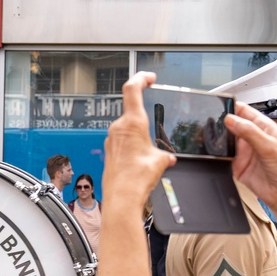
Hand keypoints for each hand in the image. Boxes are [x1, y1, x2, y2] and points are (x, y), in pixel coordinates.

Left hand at [103, 72, 176, 208]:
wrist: (122, 198)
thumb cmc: (136, 179)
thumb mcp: (160, 162)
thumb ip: (164, 155)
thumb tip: (167, 157)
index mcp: (132, 123)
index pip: (132, 88)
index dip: (141, 78)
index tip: (149, 77)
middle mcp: (118, 128)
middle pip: (131, 110)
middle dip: (144, 117)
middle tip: (154, 124)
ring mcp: (111, 140)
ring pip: (127, 128)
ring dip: (138, 134)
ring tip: (149, 151)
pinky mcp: (109, 151)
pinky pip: (122, 142)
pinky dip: (132, 146)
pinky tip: (140, 160)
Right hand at [226, 103, 276, 213]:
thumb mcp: (269, 146)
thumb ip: (249, 132)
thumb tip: (231, 120)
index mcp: (264, 128)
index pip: (246, 112)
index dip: (234, 108)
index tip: (222, 106)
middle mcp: (254, 138)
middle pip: (233, 125)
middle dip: (224, 123)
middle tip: (215, 123)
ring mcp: (245, 152)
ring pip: (227, 140)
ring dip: (220, 139)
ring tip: (215, 137)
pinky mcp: (238, 165)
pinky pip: (224, 157)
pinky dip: (219, 154)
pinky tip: (218, 152)